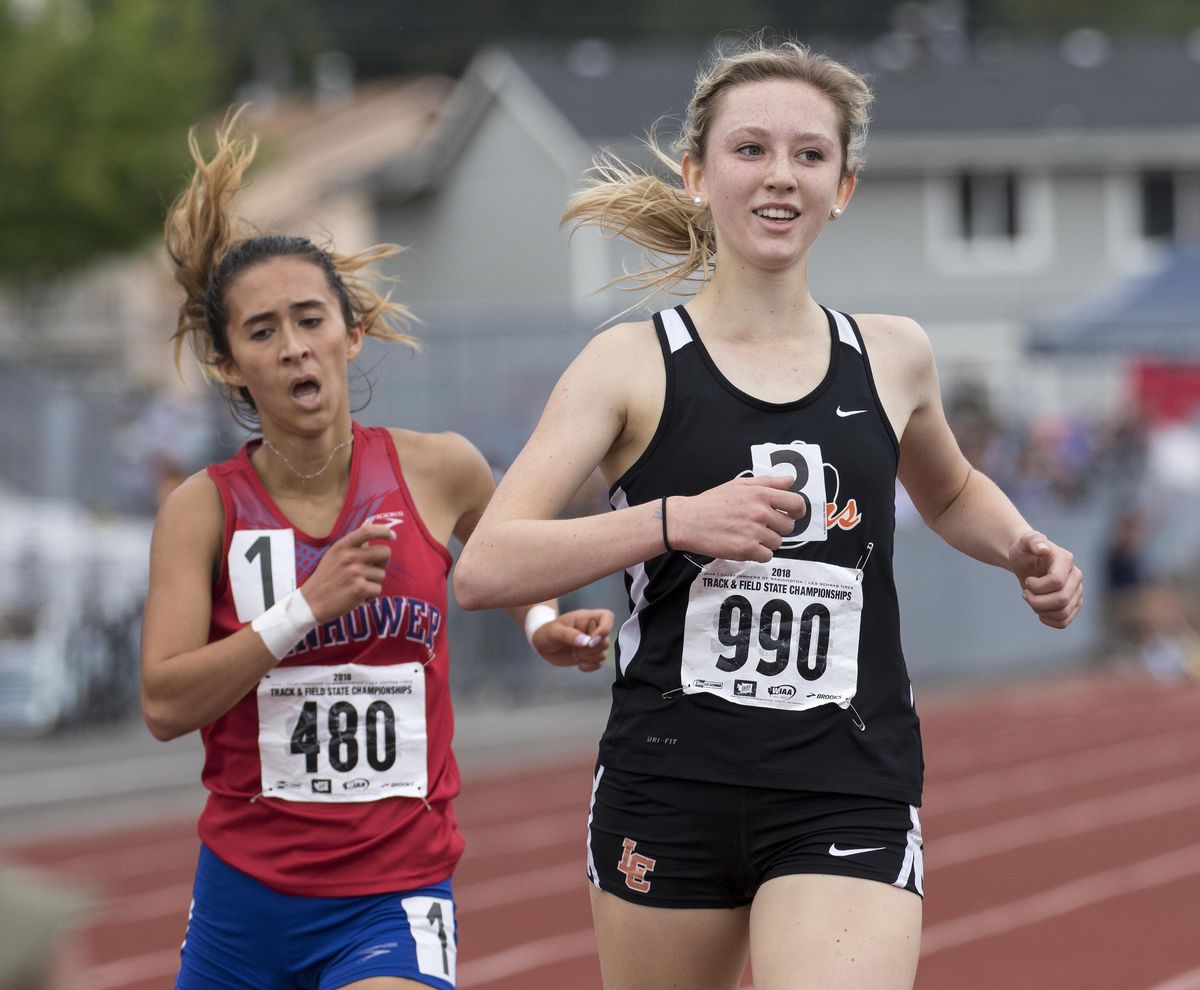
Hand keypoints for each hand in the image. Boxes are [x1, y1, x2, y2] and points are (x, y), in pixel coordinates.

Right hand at [301, 524, 396, 621]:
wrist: (311, 603)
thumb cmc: (325, 579)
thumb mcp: (333, 556)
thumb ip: (352, 547)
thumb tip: (372, 539)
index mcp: (342, 546)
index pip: (368, 531)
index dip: (384, 531)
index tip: (392, 535)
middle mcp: (349, 557)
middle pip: (385, 552)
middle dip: (383, 562)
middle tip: (373, 570)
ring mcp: (355, 572)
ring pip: (381, 574)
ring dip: (373, 582)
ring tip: (357, 586)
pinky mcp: (360, 589)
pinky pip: (378, 589)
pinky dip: (370, 595)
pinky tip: (357, 597)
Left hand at [531, 608, 613, 671]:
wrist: (542, 644)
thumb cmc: (547, 632)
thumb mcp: (554, 631)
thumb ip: (569, 635)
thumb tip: (586, 642)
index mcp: (587, 618)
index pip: (607, 617)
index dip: (604, 629)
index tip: (591, 641)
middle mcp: (594, 630)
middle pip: (606, 641)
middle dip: (589, 650)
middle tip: (575, 648)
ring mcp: (593, 644)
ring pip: (603, 654)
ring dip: (588, 658)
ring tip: (575, 653)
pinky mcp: (591, 656)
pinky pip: (599, 663)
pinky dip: (589, 666)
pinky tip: (578, 663)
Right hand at [668, 474, 807, 562]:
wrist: (687, 521)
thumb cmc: (712, 502)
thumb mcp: (740, 484)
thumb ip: (768, 482)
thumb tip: (791, 481)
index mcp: (760, 494)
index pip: (796, 503)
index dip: (797, 511)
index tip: (792, 515)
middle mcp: (760, 512)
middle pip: (789, 526)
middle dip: (778, 527)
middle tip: (760, 526)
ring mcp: (754, 532)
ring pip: (777, 542)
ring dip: (766, 541)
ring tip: (747, 534)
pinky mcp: (747, 549)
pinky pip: (767, 556)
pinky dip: (758, 554)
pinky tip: (744, 545)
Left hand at [1009, 530, 1082, 628]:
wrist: (1027, 561)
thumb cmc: (1025, 550)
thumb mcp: (1024, 541)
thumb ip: (1033, 540)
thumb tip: (1043, 548)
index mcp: (1066, 560)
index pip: (1057, 582)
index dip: (1037, 586)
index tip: (1028, 580)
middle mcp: (1076, 576)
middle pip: (1061, 600)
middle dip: (1037, 601)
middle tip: (1025, 594)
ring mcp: (1077, 591)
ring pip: (1063, 613)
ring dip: (1041, 611)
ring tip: (1032, 601)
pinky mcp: (1074, 604)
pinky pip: (1064, 621)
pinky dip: (1049, 621)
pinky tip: (1039, 612)